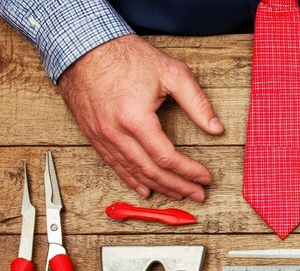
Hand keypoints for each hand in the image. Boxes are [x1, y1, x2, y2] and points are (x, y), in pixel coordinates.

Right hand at [58, 35, 222, 200]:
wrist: (83, 46)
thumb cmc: (126, 56)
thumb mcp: (171, 73)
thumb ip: (197, 102)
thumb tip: (216, 128)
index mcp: (135, 118)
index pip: (166, 157)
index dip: (188, 171)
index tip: (204, 177)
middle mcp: (116, 133)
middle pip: (151, 171)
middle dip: (178, 186)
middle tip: (197, 194)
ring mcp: (102, 136)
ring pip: (133, 172)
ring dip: (158, 186)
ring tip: (178, 193)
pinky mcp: (93, 135)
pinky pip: (114, 165)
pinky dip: (131, 179)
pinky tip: (145, 189)